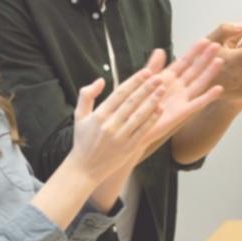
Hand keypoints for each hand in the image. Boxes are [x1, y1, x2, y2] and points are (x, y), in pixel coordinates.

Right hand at [69, 66, 166, 180]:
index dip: (134, 81)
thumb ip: (87, 95)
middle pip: (131, 102)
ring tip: (162, 89)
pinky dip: (152, 119)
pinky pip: (143, 130)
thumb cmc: (83, 140)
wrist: (85, 168)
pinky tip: (160, 109)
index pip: (119, 93)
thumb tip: (100, 80)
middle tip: (159, 77)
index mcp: (99, 115)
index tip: (145, 72)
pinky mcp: (129, 147)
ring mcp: (120, 137)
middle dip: (146, 88)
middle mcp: (110, 125)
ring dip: (152, 101)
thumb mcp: (79, 116)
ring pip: (139, 115)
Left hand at [138, 40, 225, 147]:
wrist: (132, 126)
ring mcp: (182, 99)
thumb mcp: (143, 82)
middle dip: (205, 58)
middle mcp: (178, 87)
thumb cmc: (137, 105)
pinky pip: (198, 104)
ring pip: (199, 83)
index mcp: (168, 78)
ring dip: (209, 73)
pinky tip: (218, 89)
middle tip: (217, 46)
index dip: (194, 51)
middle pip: (195, 70)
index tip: (205, 40)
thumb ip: (153, 67)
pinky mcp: (182, 113)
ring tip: (219, 61)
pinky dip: (208, 97)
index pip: (184, 61)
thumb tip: (160, 50)